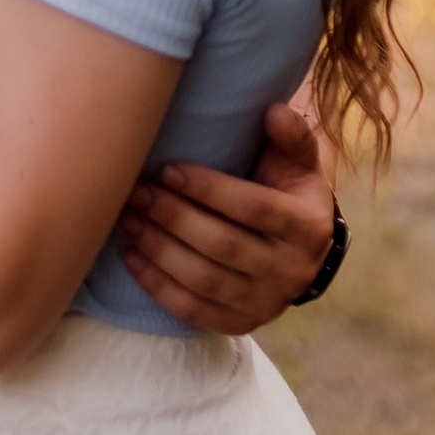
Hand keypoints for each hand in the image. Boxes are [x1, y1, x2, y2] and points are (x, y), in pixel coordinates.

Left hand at [117, 97, 336, 335]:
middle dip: (172, 216)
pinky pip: (194, 311)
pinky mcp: (242, 323)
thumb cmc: (287, 190)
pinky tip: (131, 256)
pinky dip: (157, 285)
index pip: (254, 208)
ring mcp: (269, 303)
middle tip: (135, 191)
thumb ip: (290, 135)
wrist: (299, 249)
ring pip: (204, 280)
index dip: (208, 189)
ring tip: (126, 218)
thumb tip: (274, 111)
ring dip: (157, 248)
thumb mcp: (298, 161)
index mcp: (309, 227)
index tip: (168, 170)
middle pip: (223, 245)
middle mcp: (293, 271)